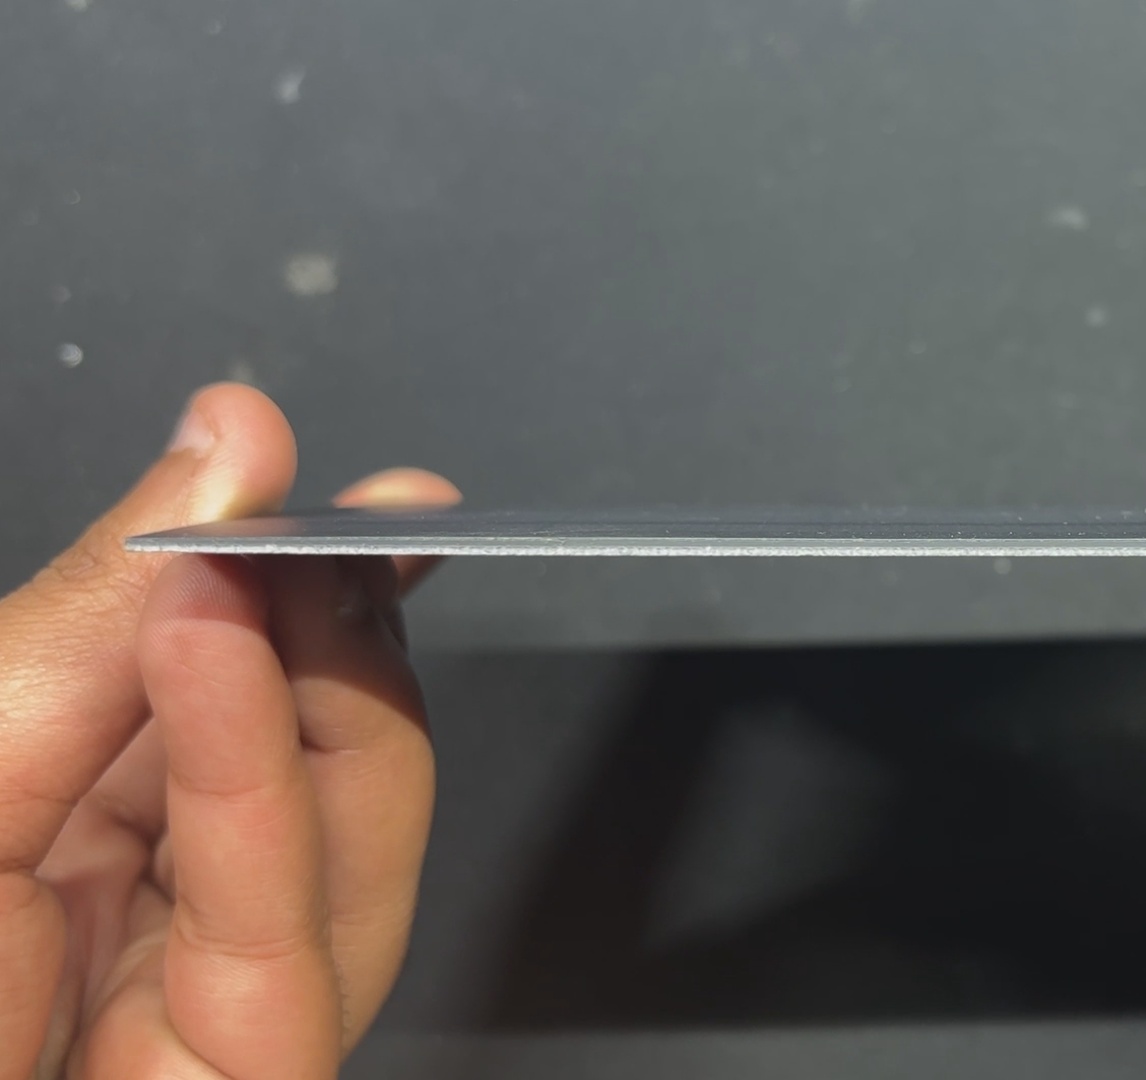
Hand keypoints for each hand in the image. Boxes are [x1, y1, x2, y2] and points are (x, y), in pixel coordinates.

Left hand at [1, 384, 458, 1077]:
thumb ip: (80, 623)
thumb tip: (225, 444)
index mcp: (73, 838)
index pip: (232, 696)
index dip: (302, 582)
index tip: (334, 482)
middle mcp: (156, 924)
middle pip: (325, 771)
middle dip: (341, 636)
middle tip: (350, 527)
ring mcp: (211, 1019)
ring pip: (350, 857)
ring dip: (327, 700)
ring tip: (283, 569)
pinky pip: (281, 948)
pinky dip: (264, 786)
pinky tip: (227, 640)